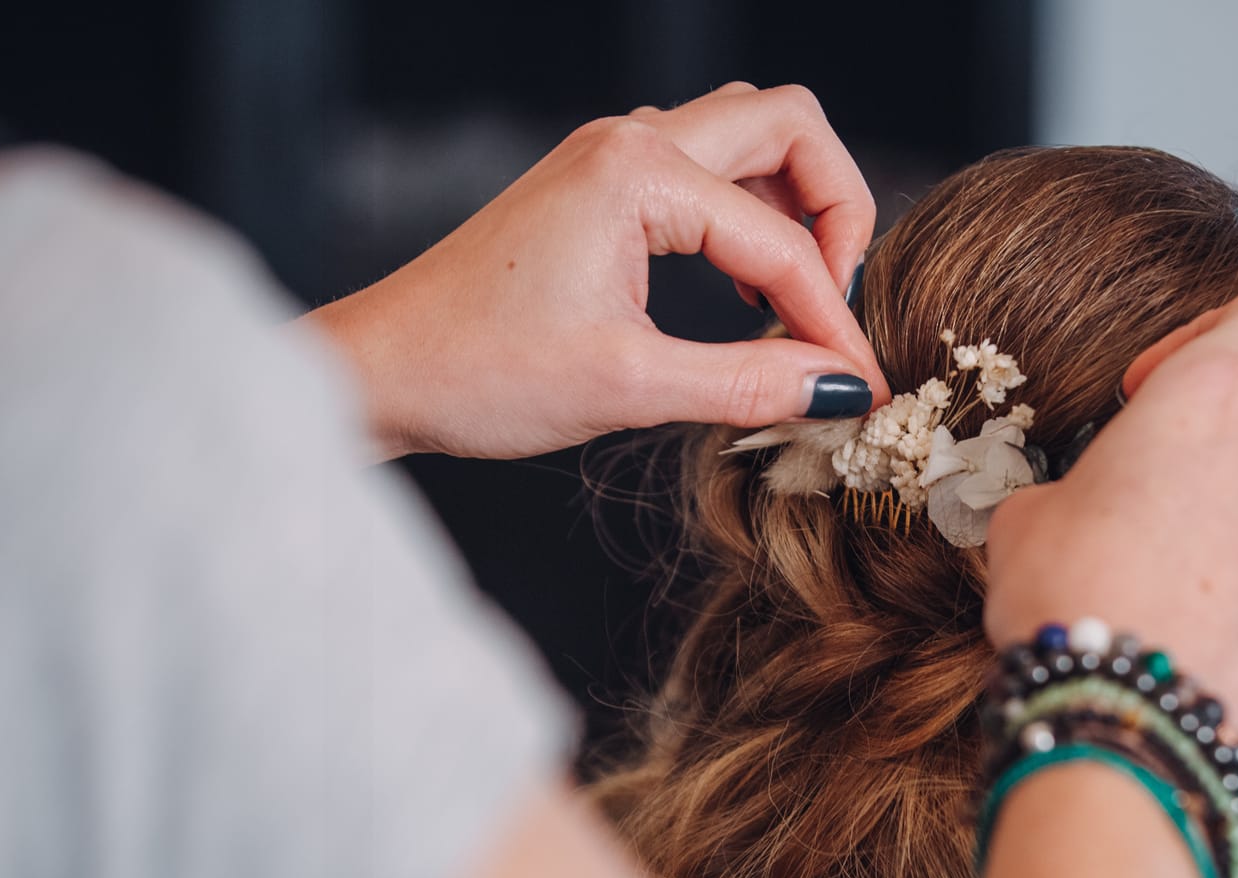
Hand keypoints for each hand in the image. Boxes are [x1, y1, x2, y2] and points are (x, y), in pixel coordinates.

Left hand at [307, 83, 887, 460]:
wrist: (380, 369)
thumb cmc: (478, 373)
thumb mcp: (628, 387)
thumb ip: (747, 384)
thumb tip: (838, 391)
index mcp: (636, 174)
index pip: (780, 241)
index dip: (832, 319)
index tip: (857, 387)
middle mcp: (629, 141)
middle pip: (788, 127)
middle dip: (837, 211)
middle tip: (836, 303)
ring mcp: (611, 155)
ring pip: (749, 136)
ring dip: (792, 203)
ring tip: (795, 296)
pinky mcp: (598, 185)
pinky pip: (706, 170)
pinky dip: (747, 215)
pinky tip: (739, 289)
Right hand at [982, 288, 1237, 740]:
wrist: (1112, 705)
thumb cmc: (1062, 597)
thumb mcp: (1031, 513)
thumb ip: (1084, 484)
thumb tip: (1093, 510)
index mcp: (1207, 393)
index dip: (1220, 335)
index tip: (1163, 386)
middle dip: (1219, 463)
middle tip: (1157, 523)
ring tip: (1207, 587)